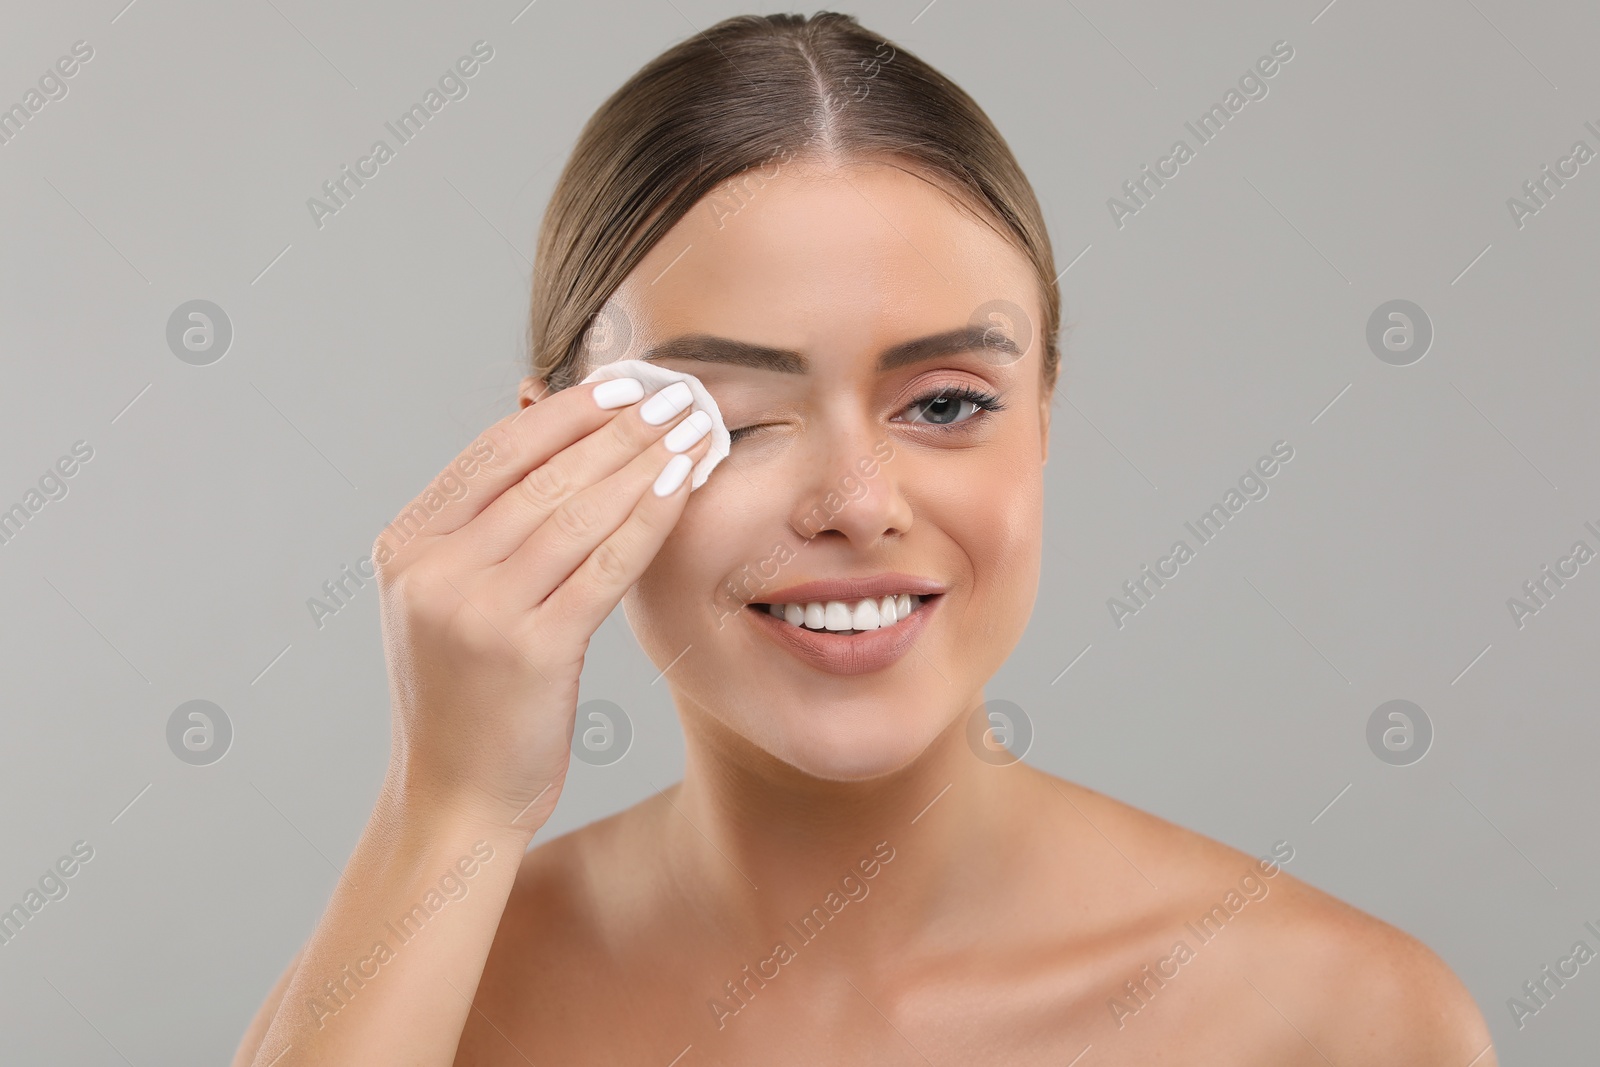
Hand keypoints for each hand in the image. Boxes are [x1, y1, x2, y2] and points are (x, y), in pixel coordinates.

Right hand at [371, 377, 713, 833]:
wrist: (453, 801)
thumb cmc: (467, 699)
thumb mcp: (449, 603)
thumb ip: (483, 531)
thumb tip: (551, 441)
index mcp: (406, 547)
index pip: (495, 454)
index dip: (566, 412)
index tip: (622, 385)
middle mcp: (433, 571)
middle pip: (542, 474)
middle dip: (617, 428)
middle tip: (673, 395)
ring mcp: (477, 610)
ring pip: (576, 511)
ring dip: (643, 461)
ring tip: (690, 429)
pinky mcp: (531, 649)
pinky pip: (604, 564)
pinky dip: (649, 519)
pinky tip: (683, 487)